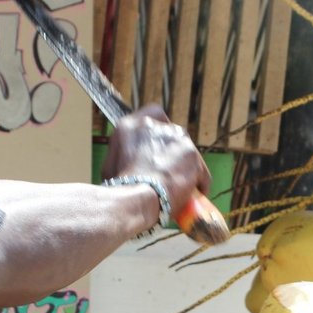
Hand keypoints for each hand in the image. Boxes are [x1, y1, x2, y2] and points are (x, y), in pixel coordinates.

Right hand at [101, 104, 209, 218]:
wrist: (135, 198)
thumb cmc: (119, 188)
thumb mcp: (112, 166)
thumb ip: (125, 156)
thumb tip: (132, 164)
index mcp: (131, 126)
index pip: (153, 114)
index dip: (160, 129)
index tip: (160, 144)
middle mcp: (155, 126)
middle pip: (173, 135)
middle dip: (173, 152)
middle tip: (167, 172)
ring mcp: (176, 138)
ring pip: (187, 153)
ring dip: (185, 167)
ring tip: (181, 188)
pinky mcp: (193, 155)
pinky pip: (200, 172)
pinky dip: (198, 184)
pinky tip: (192, 197)